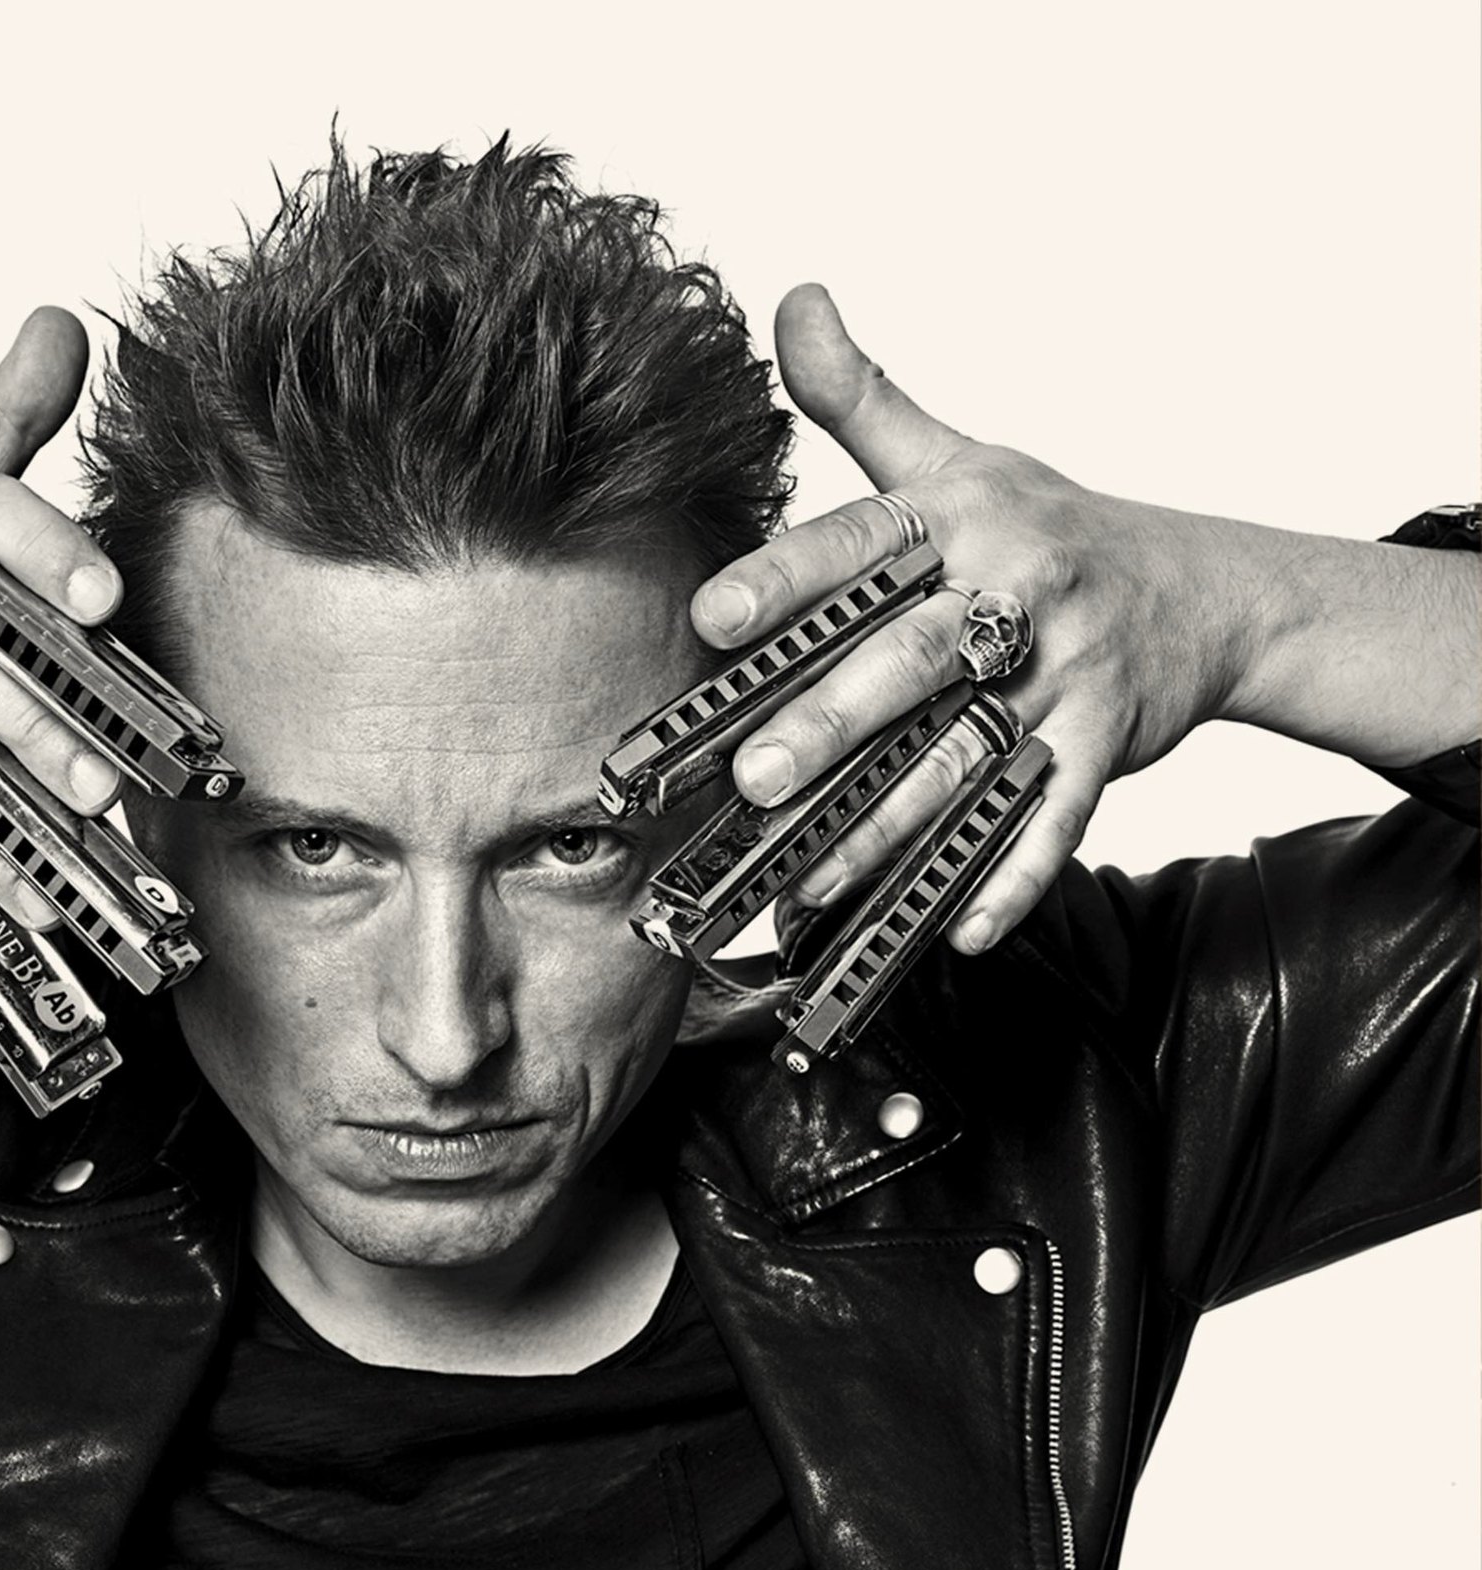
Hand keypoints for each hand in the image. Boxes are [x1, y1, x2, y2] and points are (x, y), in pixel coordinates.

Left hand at [688, 285, 1270, 952]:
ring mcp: (1067, 673)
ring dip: (890, 828)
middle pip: (914, 659)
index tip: (710, 615)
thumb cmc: (1045, 527)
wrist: (1202, 591)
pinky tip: (957, 930)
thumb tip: (788, 296)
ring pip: (967, 754)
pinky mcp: (1105, 745)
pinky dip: (1013, 876)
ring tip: (808, 884)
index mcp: (965, 515)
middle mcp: (1017, 588)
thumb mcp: (957, 456)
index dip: (786, 577)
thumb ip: (862, 397)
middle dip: (832, 722)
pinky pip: (1057, 816)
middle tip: (755, 781)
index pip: (863, 543)